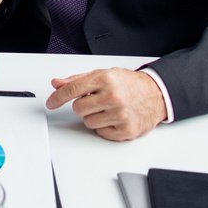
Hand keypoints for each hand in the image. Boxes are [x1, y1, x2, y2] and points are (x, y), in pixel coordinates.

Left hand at [45, 69, 164, 140]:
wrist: (156, 94)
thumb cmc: (129, 84)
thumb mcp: (103, 74)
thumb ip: (77, 79)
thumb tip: (57, 83)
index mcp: (105, 79)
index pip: (72, 89)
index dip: (57, 98)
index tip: (51, 103)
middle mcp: (112, 96)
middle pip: (78, 109)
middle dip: (83, 106)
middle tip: (96, 101)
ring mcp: (119, 114)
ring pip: (88, 122)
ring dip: (94, 117)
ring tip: (107, 108)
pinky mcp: (126, 130)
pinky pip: (101, 133)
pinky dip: (104, 127)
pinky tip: (114, 117)